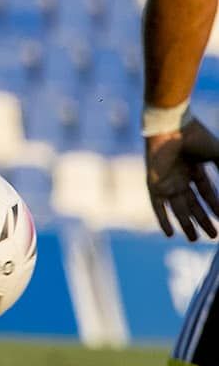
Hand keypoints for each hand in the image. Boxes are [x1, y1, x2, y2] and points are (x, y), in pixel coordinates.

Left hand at [148, 117, 218, 240]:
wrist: (172, 126)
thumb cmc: (196, 137)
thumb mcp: (218, 156)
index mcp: (193, 169)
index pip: (206, 193)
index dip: (215, 207)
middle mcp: (179, 176)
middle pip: (192, 203)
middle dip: (202, 220)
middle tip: (213, 235)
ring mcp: (166, 180)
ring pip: (177, 208)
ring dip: (186, 224)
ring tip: (195, 239)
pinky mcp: (154, 182)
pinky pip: (157, 205)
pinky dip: (163, 219)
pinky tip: (170, 234)